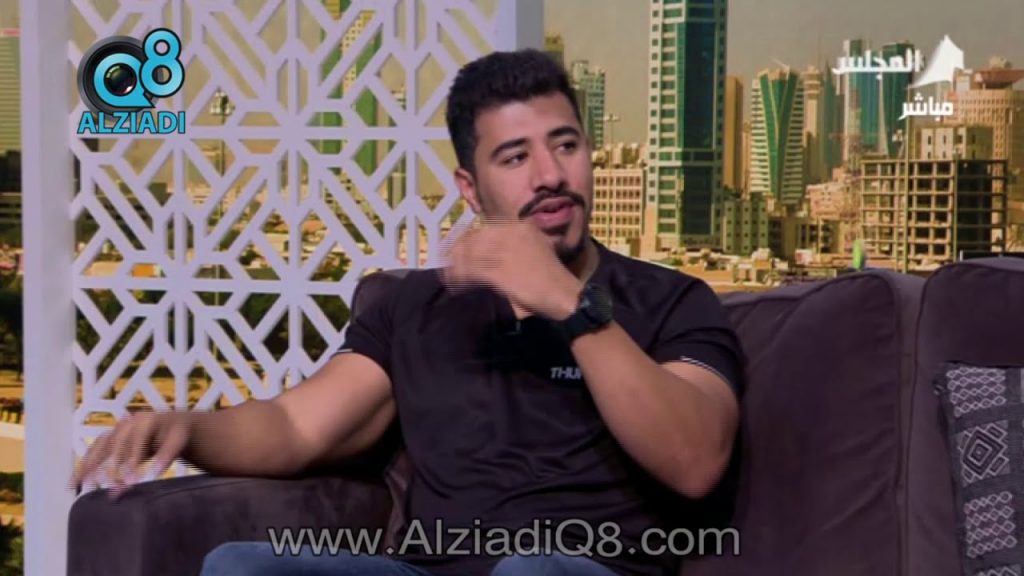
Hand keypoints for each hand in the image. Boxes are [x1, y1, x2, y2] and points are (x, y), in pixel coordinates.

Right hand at [72, 410, 193, 498]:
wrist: (170, 423)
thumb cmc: (176, 433)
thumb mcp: (178, 440)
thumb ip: (167, 455)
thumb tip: (155, 474)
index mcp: (146, 421)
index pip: (137, 439)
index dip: (134, 458)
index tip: (131, 480)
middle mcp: (127, 424)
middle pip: (116, 445)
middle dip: (112, 467)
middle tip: (110, 488)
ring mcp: (116, 431)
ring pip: (99, 448)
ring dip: (91, 467)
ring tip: (82, 486)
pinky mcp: (110, 440)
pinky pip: (93, 452)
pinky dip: (84, 467)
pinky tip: (74, 483)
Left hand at [442, 220, 581, 320]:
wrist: (566, 296)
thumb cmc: (551, 278)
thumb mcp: (535, 251)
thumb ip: (512, 246)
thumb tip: (483, 252)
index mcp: (521, 227)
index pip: (485, 230)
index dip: (467, 241)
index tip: (455, 251)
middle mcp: (512, 234)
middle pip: (474, 241)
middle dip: (457, 254)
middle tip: (447, 266)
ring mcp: (506, 252)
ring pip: (471, 256)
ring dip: (456, 268)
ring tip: (448, 279)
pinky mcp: (501, 271)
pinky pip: (473, 272)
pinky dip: (461, 279)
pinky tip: (455, 286)